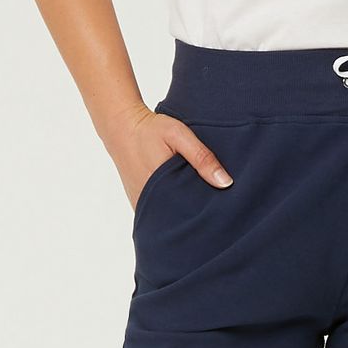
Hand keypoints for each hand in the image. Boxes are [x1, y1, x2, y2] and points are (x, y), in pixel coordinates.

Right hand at [115, 109, 234, 210]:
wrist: (121, 128)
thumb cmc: (150, 131)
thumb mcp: (179, 136)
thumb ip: (202, 157)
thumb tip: (226, 183)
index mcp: (162, 189)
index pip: (190, 214)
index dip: (206, 214)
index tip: (221, 209)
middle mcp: (149, 202)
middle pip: (179, 220)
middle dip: (195, 216)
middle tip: (213, 209)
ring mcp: (141, 205)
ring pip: (167, 218)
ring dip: (182, 214)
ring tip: (198, 205)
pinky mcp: (137, 202)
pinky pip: (157, 213)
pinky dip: (169, 209)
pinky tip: (180, 199)